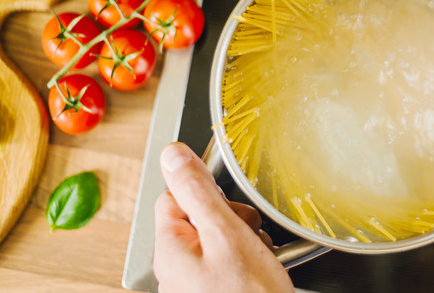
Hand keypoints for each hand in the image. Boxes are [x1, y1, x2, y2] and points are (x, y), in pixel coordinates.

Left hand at [153, 142, 294, 292]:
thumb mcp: (226, 234)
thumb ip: (198, 191)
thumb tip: (172, 154)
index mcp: (171, 247)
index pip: (178, 195)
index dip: (208, 193)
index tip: (230, 203)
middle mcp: (177, 267)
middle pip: (203, 217)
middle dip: (233, 219)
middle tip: (250, 235)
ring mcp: (196, 283)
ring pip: (221, 240)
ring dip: (246, 241)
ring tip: (260, 259)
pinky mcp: (216, 292)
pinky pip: (230, 263)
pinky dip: (249, 262)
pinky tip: (262, 274)